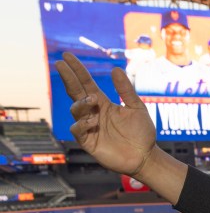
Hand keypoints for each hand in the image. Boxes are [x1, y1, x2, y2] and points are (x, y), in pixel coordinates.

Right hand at [55, 52, 155, 175]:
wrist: (146, 157)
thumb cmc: (142, 133)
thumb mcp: (137, 108)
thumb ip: (126, 90)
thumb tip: (115, 69)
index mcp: (103, 103)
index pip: (85, 83)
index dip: (76, 70)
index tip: (66, 55)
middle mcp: (93, 113)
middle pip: (75, 93)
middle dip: (68, 78)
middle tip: (60, 64)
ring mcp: (89, 127)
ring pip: (75, 110)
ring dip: (81, 103)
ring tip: (93, 100)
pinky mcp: (89, 142)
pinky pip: (77, 130)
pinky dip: (81, 124)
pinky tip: (92, 121)